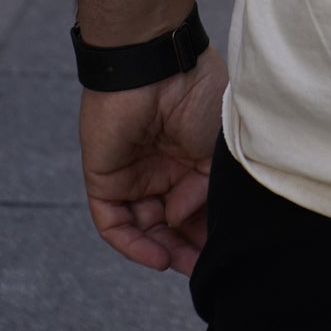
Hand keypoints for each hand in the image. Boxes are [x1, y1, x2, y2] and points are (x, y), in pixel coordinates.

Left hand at [78, 44, 226, 274]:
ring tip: (182, 264)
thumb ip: (203, 187)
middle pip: (169, 221)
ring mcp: (132, 174)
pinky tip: (158, 256)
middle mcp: (161, 166)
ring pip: (144, 226)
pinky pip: (114, 222)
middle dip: (186, 247)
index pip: (197, 202)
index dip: (209, 228)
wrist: (155, 62)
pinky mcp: (105, 179)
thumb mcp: (216, 143)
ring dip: (162, 249)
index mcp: (189, 153)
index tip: (225, 251)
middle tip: (203, 269)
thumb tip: (182, 219)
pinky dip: (133, 244)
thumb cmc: (196, 89)